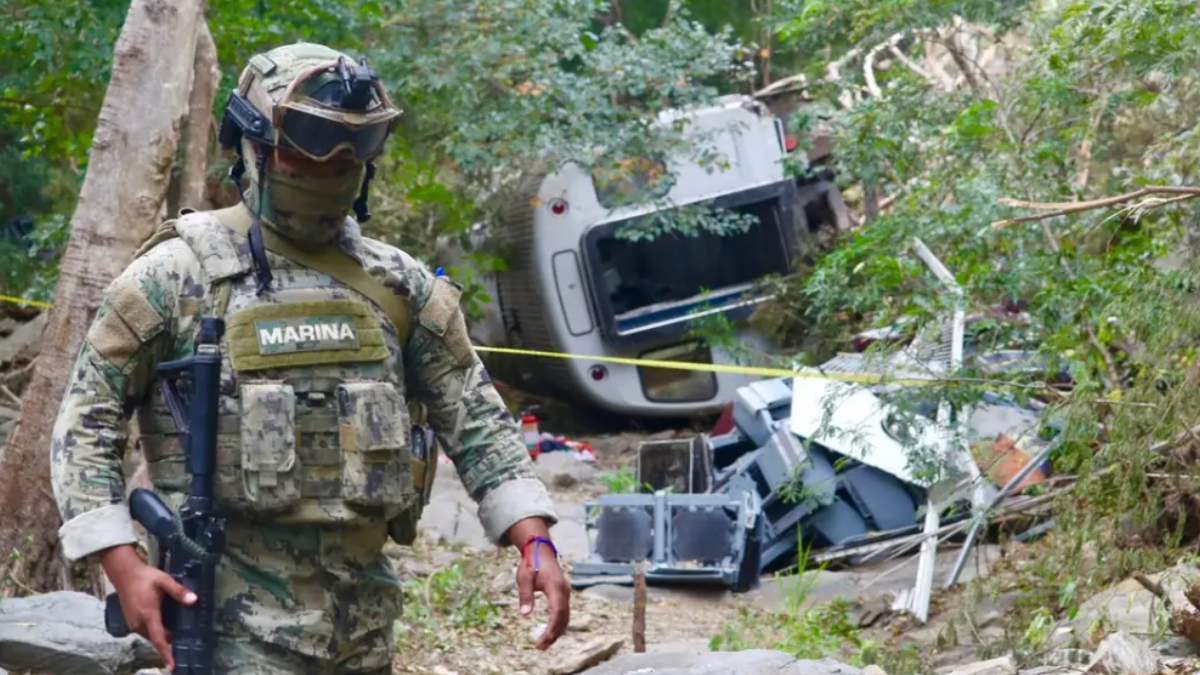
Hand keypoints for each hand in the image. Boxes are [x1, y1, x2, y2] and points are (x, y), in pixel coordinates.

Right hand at [100, 544, 196, 671]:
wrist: (124, 573)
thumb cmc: (145, 577)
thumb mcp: (164, 581)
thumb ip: (179, 591)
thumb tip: (194, 600)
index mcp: (148, 615)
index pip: (159, 639)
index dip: (166, 654)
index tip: (171, 667)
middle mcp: (139, 623)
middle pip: (157, 638)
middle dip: (169, 641)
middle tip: (186, 637)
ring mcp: (133, 624)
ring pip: (152, 635)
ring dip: (162, 634)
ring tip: (177, 627)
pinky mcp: (131, 622)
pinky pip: (147, 631)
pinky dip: (156, 630)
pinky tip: (165, 620)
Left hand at [516, 537, 570, 649]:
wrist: (540, 551)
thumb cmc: (531, 563)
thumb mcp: (524, 578)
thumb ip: (525, 595)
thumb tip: (524, 614)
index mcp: (555, 587)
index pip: (557, 612)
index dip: (551, 628)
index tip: (542, 640)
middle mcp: (564, 592)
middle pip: (563, 618)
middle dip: (553, 635)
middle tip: (540, 647)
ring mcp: (565, 594)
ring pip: (565, 617)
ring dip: (556, 631)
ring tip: (543, 644)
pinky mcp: (563, 595)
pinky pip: (563, 613)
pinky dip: (558, 625)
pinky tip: (549, 633)